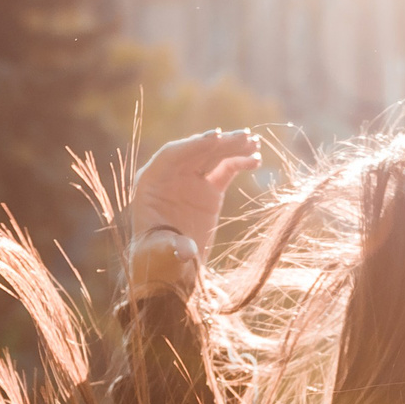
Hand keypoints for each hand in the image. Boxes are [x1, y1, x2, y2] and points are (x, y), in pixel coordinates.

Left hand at [130, 129, 261, 259]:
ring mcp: (190, 180)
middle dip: (219, 142)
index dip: (193, 145)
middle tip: (243, 136)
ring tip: (255, 142)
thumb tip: (186, 251)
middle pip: (195, 150)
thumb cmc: (157, 259)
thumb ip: (172, 247)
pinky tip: (255, 160)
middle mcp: (169, 176)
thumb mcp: (160, 253)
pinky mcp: (209, 189)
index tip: (216, 137)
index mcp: (149, 182)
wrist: (171, 267)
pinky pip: (225, 169)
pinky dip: (239, 162)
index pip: (171, 155)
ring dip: (233, 146)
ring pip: (212, 155)